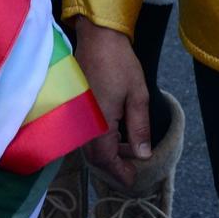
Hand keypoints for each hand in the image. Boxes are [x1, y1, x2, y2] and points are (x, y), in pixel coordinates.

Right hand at [73, 19, 149, 185]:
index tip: (132, 180)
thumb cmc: (120, 63)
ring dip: (107, 153)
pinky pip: (85, 133)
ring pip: (89, 146)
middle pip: (95, 157)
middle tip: (132, 168)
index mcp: (99, 123)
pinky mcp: (75, 107)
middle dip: (114, 165)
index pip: (106, 159)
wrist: (98, 37)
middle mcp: (83, 123)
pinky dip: (99, 140)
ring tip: (127, 150)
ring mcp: (77, 115)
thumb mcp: (138, 95)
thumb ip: (139, 127)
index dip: (119, 172)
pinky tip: (114, 134)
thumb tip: (143, 154)